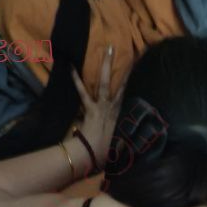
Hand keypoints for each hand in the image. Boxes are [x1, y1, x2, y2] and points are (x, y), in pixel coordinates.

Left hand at [70, 45, 126, 169]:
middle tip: (119, 52)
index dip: (131, 82)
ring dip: (105, 66)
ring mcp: (102, 107)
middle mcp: (113, 109)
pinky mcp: (90, 109)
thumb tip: (128, 134)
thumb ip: (121, 136)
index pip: (127, 96)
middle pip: (119, 86)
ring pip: (105, 83)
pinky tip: (70, 66)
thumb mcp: (117, 144)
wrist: (93, 156)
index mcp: (121, 117)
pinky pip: (83, 92)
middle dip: (122, 70)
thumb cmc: (105, 154)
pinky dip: (76, 79)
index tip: (136, 68)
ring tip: (107, 49)